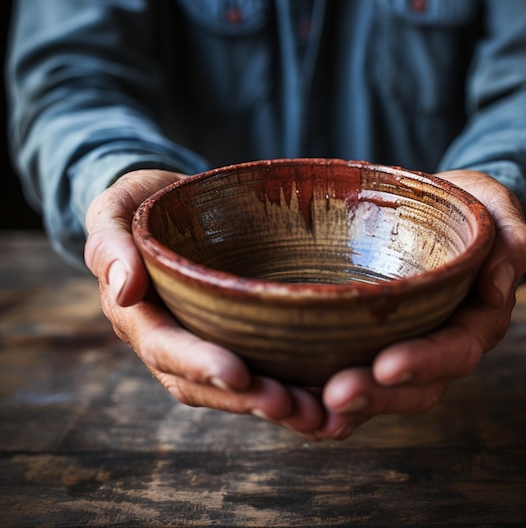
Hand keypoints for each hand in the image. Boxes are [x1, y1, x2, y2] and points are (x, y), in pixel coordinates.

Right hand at [84, 169, 324, 434]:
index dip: (199, 365)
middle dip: (246, 398)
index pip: (164, 347)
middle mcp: (171, 339)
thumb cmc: (145, 204)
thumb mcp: (117, 209)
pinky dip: (287, 387)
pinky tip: (322, 394)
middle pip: (203, 384)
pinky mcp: (235, 335)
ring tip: (316, 414)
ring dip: (271, 405)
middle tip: (292, 406)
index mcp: (139, 314)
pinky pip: (257, 369)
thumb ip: (110, 243)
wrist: (171, 205)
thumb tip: (124, 288)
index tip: (238, 375)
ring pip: (233, 389)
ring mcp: (204, 340)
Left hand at [312, 170, 525, 440]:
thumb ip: (511, 239)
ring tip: (304, 410)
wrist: (440, 212)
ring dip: (345, 406)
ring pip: (379, 393)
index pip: (455, 350)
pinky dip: (320, 396)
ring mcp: (404, 347)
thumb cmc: (468, 209)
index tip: (387, 366)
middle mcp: (439, 344)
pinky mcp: (371, 342)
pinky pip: (351, 376)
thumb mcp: (497, 209)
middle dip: (376, 396)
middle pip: (414, 389)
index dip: (424, 363)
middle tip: (335, 397)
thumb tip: (499, 283)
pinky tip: (290, 401)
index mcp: (475, 319)